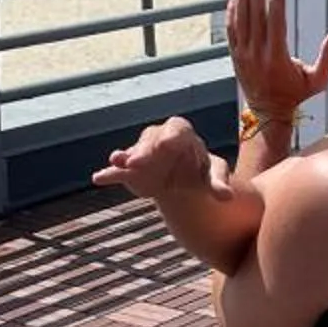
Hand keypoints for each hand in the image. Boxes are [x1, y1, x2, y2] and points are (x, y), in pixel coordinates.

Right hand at [93, 117, 217, 201]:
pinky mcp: (132, 170)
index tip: (167, 143)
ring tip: (117, 160)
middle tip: (135, 161)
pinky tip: (98, 178)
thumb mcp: (213, 178)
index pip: (177, 129)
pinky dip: (110, 173)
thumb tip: (228, 197)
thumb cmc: (202, 174)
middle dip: (143, 149)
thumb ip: (218, 185)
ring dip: (125, 156)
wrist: (186, 184)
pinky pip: (119, 170)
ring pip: (133, 151)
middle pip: (151, 139)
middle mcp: (160, 139)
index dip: (171, 135)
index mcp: (184, 136)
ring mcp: (144, 153)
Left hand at [227, 0, 327, 121]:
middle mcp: (257, 54)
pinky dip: (231, 13)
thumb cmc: (296, 95)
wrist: (268, 113)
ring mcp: (244, 55)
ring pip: (241, 20)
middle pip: (255, 16)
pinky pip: (232, 30)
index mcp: (277, 58)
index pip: (275, 22)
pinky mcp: (236, 56)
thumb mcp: (318, 81)